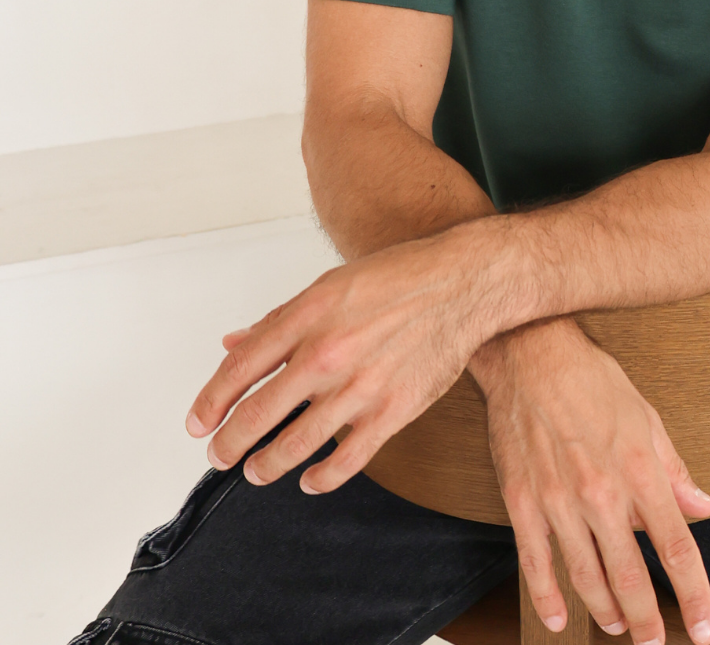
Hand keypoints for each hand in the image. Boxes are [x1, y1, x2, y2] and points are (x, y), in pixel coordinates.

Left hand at [186, 225, 501, 492]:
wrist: (463, 284)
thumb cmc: (399, 277)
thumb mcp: (331, 284)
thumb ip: (280, 319)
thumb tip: (235, 342)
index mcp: (307, 316)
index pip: (238, 369)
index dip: (210, 403)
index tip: (198, 424)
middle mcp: (326, 353)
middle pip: (256, 415)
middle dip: (228, 444)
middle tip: (220, 455)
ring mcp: (359, 386)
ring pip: (293, 446)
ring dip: (266, 466)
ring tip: (257, 471)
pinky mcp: (392, 411)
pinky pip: (345, 461)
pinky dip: (321, 479)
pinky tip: (310, 480)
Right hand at [471, 318, 709, 644]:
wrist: (532, 354)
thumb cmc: (592, 379)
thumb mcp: (647, 417)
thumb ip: (675, 470)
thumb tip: (703, 507)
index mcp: (638, 471)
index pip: (677, 547)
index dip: (694, 595)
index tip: (704, 627)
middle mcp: (601, 494)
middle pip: (631, 576)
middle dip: (648, 619)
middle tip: (657, 641)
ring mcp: (558, 502)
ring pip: (587, 577)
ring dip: (607, 610)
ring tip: (619, 626)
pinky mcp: (523, 503)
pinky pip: (536, 563)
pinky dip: (548, 597)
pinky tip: (559, 617)